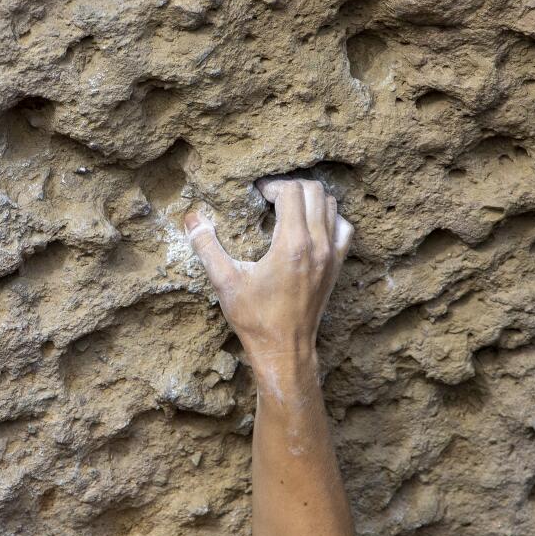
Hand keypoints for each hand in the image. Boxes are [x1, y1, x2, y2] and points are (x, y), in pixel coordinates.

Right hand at [185, 179, 352, 390]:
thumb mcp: (224, 281)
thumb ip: (206, 246)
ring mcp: (332, 255)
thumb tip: (191, 218)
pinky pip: (343, 227)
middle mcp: (317, 245)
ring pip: (332, 206)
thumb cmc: (255, 318)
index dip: (272, 186)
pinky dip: (330, 218)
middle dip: (291, 187)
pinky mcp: (337, 266)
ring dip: (310, 199)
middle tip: (270, 198)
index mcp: (291, 244)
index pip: (292, 192)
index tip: (257, 195)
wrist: (284, 349)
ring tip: (287, 208)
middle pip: (315, 192)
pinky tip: (309, 227)